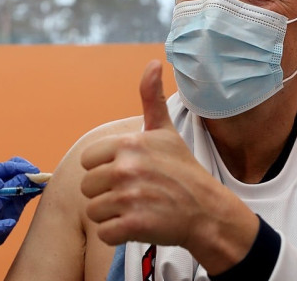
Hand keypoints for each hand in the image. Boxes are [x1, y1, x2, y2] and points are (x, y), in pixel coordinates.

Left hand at [80, 60, 256, 265]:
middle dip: (107, 193)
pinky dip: (117, 233)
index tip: (130, 173)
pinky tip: (138, 225)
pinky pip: (104, 232)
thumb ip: (151, 98)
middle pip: (88, 187)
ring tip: (138, 208)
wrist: (208, 212)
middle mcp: (126, 168)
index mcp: (129, 144)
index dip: (106, 169)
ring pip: (93, 211)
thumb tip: (153, 62)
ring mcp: (129, 197)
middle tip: (136, 194)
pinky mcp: (134, 225)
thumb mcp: (166, 131)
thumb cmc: (183, 171)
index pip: (88, 161)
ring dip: (112, 214)